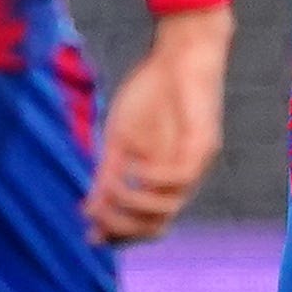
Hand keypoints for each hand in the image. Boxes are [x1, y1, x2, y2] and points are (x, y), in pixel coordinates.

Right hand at [85, 5, 230, 245]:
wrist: (180, 55)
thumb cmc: (150, 94)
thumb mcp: (120, 141)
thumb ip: (107, 177)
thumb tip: (88, 213)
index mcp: (160, 181)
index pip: (145, 225)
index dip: (119, 236)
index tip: (89, 236)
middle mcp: (180, 179)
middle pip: (157, 226)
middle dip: (123, 228)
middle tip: (97, 218)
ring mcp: (194, 163)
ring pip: (169, 207)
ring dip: (134, 204)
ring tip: (112, 185)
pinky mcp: (203, 144)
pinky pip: (180, 177)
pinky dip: (152, 179)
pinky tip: (134, 166)